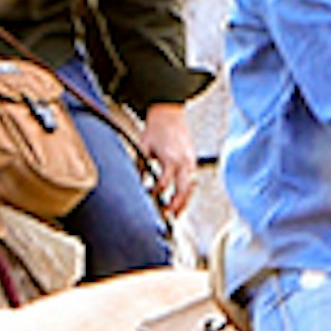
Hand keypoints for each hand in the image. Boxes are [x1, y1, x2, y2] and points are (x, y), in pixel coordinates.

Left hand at [138, 101, 195, 215]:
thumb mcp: (143, 147)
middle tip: (169, 217)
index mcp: (170, 158)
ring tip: (175, 214)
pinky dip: (187, 191)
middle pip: (183, 190)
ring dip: (184, 201)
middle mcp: (183, 161)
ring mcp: (191, 161)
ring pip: (191, 187)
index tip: (150, 197)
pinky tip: (180, 198)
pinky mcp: (193, 160)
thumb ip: (140, 166)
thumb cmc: (156, 129)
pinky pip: (192, 179)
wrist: (169, 113)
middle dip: (177, 205)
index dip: (156, 192)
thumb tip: (138, 183)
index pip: (165, 183)